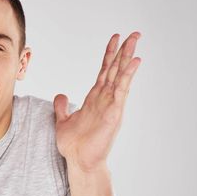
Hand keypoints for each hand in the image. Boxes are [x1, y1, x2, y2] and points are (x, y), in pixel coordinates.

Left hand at [54, 32, 140, 171]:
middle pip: (116, 69)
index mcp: (95, 98)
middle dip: (124, 51)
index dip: (109, 55)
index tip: (115, 39)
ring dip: (128, 58)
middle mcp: (105, 98)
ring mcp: (111, 104)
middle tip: (134, 34)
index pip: (104, 71)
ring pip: (121, 75)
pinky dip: (128, 75)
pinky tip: (134, 62)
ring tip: (135, 41)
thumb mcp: (63, 120)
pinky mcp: (114, 112)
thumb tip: (61, 95)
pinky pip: (122, 89)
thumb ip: (62, 107)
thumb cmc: (74, 144)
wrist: (79, 161)